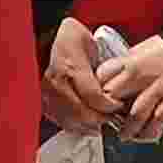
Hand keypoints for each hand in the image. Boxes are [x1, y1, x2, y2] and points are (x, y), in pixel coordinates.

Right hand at [41, 17, 109, 134]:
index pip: (94, 96)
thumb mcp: (89, 42)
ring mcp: (48, 94)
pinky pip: (60, 120)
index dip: (110, 105)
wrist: (44, 37)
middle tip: (114, 117)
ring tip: (102, 121)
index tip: (119, 105)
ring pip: (71, 121)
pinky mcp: (43, 100)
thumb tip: (116, 80)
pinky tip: (85, 123)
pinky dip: (75, 125)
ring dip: (90, 125)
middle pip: (82, 114)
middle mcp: (56, 83)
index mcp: (70, 67)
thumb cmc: (68, 38)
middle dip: (102, 119)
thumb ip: (102, 61)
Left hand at [96, 34, 162, 144]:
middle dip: (105, 112)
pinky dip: (149, 132)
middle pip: (113, 98)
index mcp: (128, 62)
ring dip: (126, 129)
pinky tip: (143, 136)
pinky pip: (158, 121)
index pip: (101, 78)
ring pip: (134, 115)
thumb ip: (124, 65)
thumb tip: (110, 78)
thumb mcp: (138, 50)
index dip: (94, 91)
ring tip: (122, 136)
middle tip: (103, 122)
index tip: (92, 100)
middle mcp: (139, 77)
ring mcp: (157, 90)